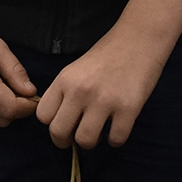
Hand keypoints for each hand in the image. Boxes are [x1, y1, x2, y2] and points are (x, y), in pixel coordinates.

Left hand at [36, 21, 169, 148]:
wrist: (138, 39)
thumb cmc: (107, 55)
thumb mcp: (75, 70)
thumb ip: (65, 93)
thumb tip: (59, 122)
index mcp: (64, 80)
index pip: (42, 115)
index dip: (51, 123)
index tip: (63, 123)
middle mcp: (80, 91)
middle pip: (58, 132)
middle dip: (65, 141)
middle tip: (76, 136)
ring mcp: (104, 101)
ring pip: (85, 141)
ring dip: (91, 142)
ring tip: (99, 131)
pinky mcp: (128, 109)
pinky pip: (115, 140)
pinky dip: (115, 139)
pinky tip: (117, 127)